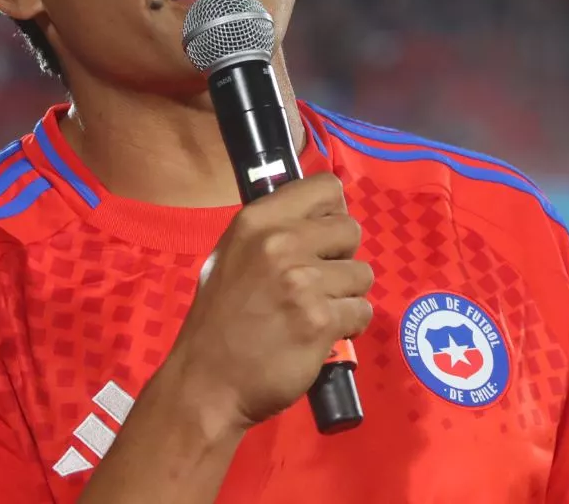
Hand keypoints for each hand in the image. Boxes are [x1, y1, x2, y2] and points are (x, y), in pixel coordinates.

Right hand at [161, 173, 373, 431]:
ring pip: (362, 273)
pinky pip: (362, 311)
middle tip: (319, 282)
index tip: (323, 236)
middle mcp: (282, 243)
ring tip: (317, 311)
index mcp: (257, 220)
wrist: (207, 382)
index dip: (332, 212)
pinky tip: (321, 334)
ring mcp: (303, 282)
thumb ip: (271, 233)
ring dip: (346, 295)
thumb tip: (315, 219)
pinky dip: (348, 325)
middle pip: (350, 229)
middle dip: (341, 257)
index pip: (325, 186)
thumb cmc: (217, 321)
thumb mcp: (231, 257)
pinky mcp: (321, 320)